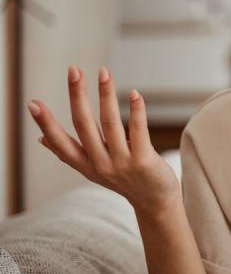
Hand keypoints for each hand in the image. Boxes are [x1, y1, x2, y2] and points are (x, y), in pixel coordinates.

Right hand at [27, 65, 180, 214]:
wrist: (155, 203)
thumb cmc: (124, 180)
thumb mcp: (93, 169)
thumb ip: (71, 152)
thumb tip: (42, 139)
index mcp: (85, 164)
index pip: (60, 142)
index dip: (46, 124)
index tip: (33, 103)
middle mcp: (100, 164)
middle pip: (84, 125)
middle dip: (77, 96)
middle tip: (73, 70)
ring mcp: (122, 163)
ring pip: (111, 124)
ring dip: (106, 95)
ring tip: (104, 72)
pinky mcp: (144, 162)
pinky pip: (139, 132)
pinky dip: (137, 111)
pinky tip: (135, 94)